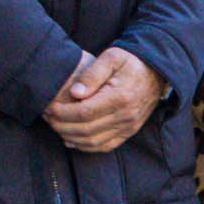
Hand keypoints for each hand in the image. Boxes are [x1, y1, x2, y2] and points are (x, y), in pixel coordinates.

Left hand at [44, 48, 166, 153]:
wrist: (155, 71)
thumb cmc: (130, 61)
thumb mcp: (111, 57)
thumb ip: (91, 74)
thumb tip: (74, 93)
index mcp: (120, 97)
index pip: (84, 112)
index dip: (63, 113)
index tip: (49, 107)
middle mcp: (126, 116)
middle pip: (86, 129)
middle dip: (62, 125)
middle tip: (47, 117)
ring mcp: (129, 126)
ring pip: (93, 142)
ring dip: (70, 137)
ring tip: (55, 126)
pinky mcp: (129, 132)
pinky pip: (105, 146)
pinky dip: (85, 146)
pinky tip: (70, 139)